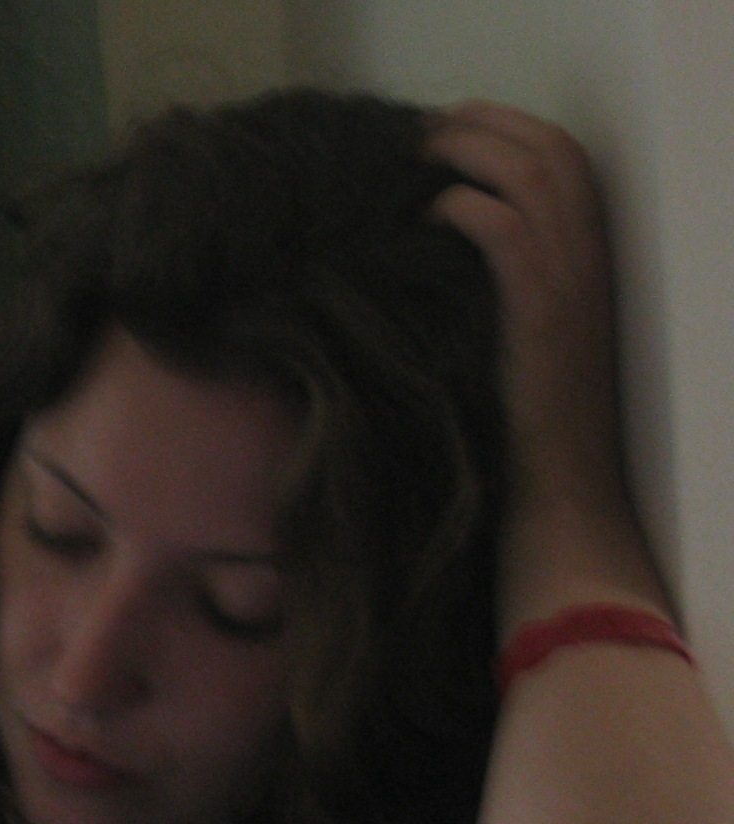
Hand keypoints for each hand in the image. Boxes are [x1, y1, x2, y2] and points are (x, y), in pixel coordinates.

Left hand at [424, 101, 666, 622]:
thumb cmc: (515, 449)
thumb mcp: (507, 360)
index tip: (454, 133)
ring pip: (538, 181)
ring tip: (424, 151)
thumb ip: (488, 309)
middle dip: (492, 127)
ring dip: (478, 152)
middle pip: (557, 157)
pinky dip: (475, 208)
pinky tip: (436, 212)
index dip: (513, 137)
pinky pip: (516, 236)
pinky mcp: (545, 324)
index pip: (568, 170)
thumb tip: (420, 271)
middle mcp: (591, 274)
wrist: (557, 508)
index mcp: (588, 276)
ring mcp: (573, 296)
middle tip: (431, 127)